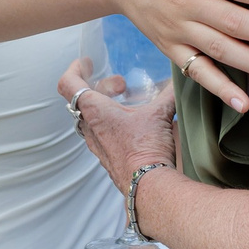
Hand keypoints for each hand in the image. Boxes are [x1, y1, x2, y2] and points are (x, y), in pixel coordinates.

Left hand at [60, 57, 176, 193]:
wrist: (148, 186)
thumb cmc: (146, 149)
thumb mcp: (160, 114)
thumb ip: (169, 93)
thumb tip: (179, 78)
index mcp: (95, 111)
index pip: (68, 84)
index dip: (74, 69)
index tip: (86, 63)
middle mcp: (90, 128)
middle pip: (83, 100)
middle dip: (102, 87)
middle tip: (121, 86)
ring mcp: (97, 145)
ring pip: (92, 119)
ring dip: (106, 107)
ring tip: (129, 105)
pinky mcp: (107, 158)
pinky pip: (102, 135)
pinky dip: (112, 124)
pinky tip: (134, 126)